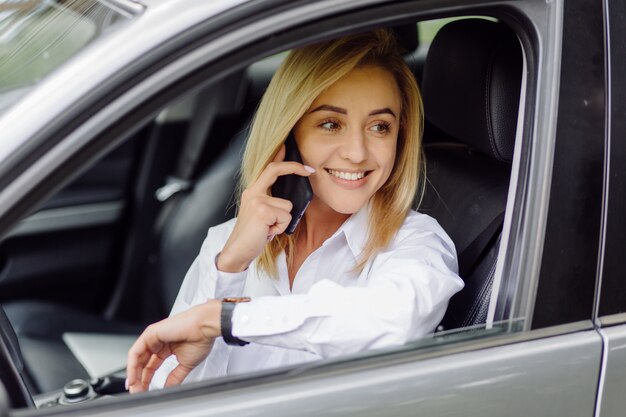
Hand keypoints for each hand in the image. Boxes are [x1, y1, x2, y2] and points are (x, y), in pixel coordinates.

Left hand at [126, 300, 221, 392]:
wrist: (205, 326)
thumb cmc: (200, 338)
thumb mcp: (186, 365)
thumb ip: (175, 377)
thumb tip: (168, 387)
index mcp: (166, 348)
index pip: (151, 366)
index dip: (146, 379)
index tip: (144, 391)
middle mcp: (158, 342)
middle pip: (142, 363)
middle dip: (139, 379)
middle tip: (138, 392)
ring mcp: (153, 337)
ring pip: (137, 358)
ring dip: (134, 374)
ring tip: (134, 387)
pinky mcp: (150, 333)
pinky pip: (136, 351)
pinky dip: (132, 365)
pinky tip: (133, 376)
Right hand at [217, 145, 313, 271]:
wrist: (238, 251)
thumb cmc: (253, 235)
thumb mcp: (262, 214)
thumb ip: (271, 202)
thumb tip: (288, 199)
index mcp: (252, 191)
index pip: (267, 168)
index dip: (279, 157)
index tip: (288, 148)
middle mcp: (253, 192)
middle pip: (275, 170)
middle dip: (294, 167)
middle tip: (310, 170)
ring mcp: (257, 200)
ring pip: (288, 205)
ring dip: (283, 220)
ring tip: (270, 228)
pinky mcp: (262, 211)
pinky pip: (286, 216)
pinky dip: (281, 227)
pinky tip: (268, 232)